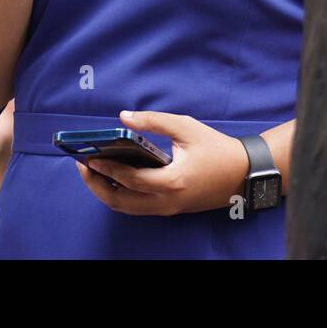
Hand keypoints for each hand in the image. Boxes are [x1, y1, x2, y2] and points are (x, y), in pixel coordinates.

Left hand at [75, 111, 250, 216]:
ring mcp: (168, 209)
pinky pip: (138, 207)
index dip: (106, 169)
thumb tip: (123, 117)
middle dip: (96, 185)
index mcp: (172, 181)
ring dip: (106, 192)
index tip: (88, 157)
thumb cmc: (216, 148)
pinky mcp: (170, 210)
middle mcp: (167, 201)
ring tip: (92, 172)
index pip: (130, 179)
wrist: (243, 173)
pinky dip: (121, 196)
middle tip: (82, 166)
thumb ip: (153, 121)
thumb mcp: (186, 127)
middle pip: (121, 201)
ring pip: (127, 208)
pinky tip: (113, 180)